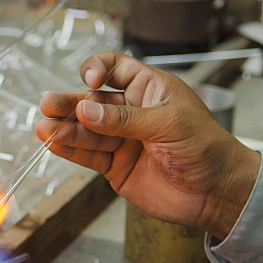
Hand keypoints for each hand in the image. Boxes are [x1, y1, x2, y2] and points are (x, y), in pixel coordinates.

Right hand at [37, 52, 260, 238]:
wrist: (217, 193)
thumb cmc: (206, 148)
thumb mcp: (168, 123)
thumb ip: (125, 119)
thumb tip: (87, 111)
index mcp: (151, 89)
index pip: (116, 69)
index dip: (98, 69)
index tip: (88, 80)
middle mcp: (133, 112)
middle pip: (93, 102)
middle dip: (71, 103)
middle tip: (48, 105)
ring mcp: (123, 140)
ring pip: (87, 131)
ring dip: (66, 129)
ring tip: (45, 129)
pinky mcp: (116, 167)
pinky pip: (89, 156)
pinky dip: (71, 151)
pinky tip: (54, 145)